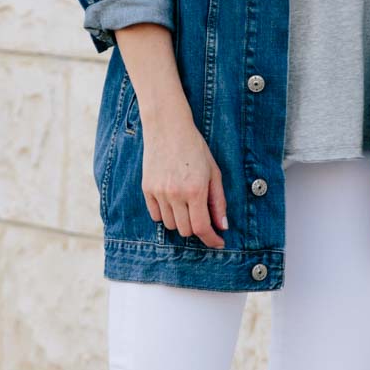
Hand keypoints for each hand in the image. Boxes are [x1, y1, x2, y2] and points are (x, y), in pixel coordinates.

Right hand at [142, 111, 228, 246]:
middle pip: (186, 230)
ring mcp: (159, 192)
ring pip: (171, 225)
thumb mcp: (214, 172)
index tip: (218, 242)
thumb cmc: (195, 148)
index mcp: (195, 190)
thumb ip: (218, 201)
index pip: (202, 227)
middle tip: (203, 216)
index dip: (211, 239)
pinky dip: (166, 214)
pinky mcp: (146, 189)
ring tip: (186, 203)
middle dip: (197, 228)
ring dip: (181, 221)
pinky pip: (156, 216)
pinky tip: (172, 201)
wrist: (167, 127)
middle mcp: (175, 194)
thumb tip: (222, 226)